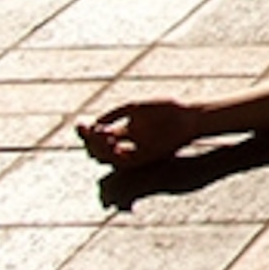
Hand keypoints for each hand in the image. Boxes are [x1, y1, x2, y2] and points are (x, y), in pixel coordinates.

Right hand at [80, 99, 204, 167]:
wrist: (189, 116)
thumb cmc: (165, 108)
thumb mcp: (136, 107)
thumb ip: (116, 113)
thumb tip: (95, 124)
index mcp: (124, 131)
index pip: (98, 136)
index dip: (85, 133)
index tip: (80, 124)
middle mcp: (126, 144)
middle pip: (98, 149)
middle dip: (89, 142)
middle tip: (88, 132)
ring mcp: (134, 152)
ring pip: (108, 158)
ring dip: (100, 150)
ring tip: (103, 136)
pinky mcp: (144, 158)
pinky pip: (124, 162)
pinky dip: (115, 156)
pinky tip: (113, 145)